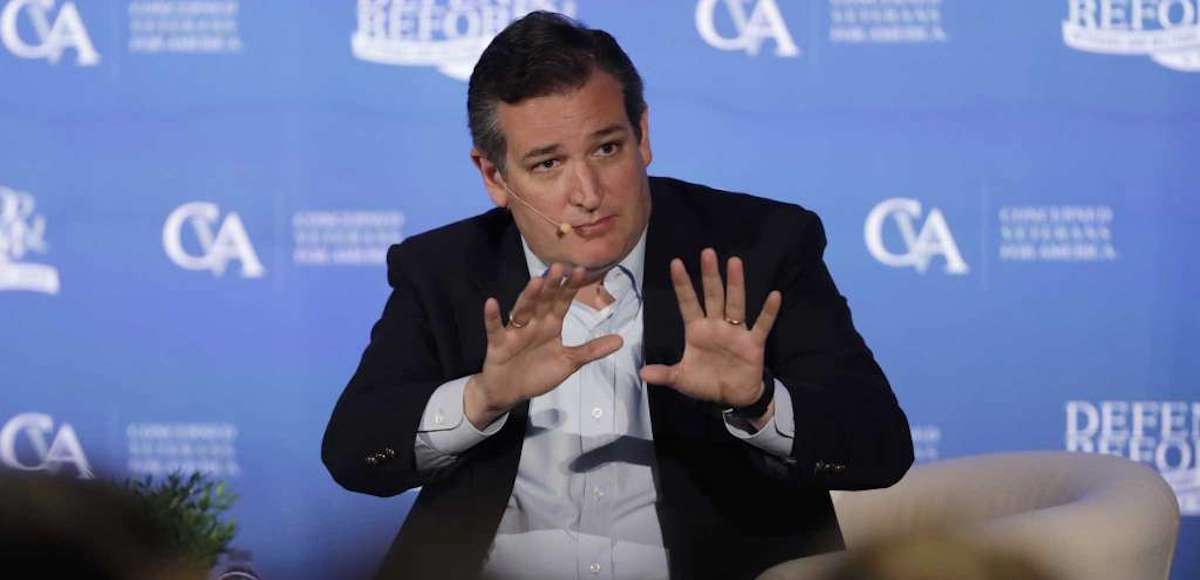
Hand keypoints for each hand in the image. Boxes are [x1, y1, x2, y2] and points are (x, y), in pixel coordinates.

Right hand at [464, 263, 623, 428]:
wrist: (509, 392)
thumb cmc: (537, 373)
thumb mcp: (569, 362)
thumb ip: (591, 351)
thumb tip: (621, 340)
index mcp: (550, 325)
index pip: (562, 302)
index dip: (571, 288)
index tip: (582, 270)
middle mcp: (534, 323)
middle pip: (544, 301)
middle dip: (552, 286)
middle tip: (560, 267)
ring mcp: (515, 332)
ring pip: (522, 310)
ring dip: (528, 296)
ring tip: (536, 281)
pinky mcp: (498, 344)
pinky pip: (494, 329)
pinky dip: (492, 317)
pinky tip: (491, 303)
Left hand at [639, 248, 781, 414]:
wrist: (732, 397)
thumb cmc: (705, 381)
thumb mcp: (681, 379)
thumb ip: (664, 374)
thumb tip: (642, 374)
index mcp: (697, 330)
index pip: (688, 303)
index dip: (682, 285)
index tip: (675, 263)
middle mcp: (716, 325)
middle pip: (713, 296)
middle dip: (709, 276)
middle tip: (707, 252)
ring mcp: (736, 332)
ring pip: (735, 304)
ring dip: (735, 284)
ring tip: (734, 262)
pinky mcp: (753, 343)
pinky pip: (762, 325)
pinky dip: (769, 312)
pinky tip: (774, 295)